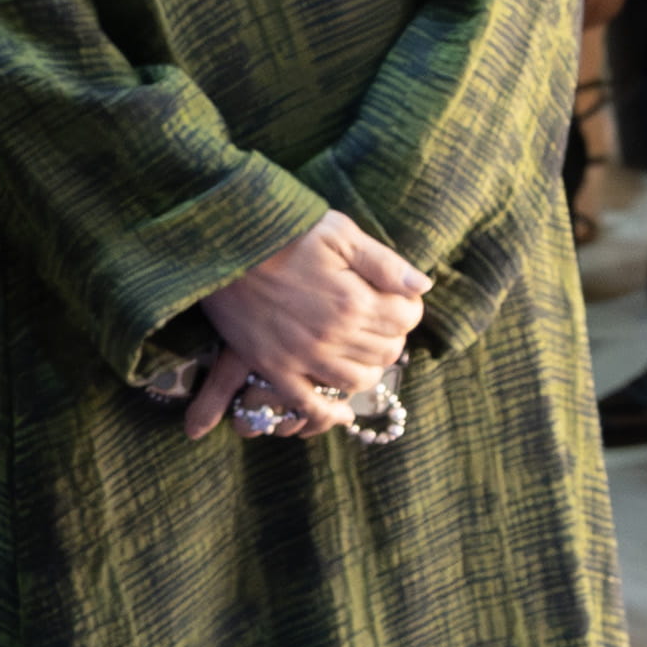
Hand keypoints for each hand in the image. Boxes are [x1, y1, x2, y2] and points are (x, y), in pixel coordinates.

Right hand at [180, 209, 427, 432]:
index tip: (396, 298)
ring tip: (360, 350)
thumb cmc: (282, 231)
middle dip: (390, 336)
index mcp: (354, 301)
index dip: (407, 307)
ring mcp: (302, 356)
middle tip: (377, 320)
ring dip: (367, 369)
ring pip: (356, 382)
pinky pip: (309, 406)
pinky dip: (330, 415)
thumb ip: (383, 262)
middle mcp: (332, 336)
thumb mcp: (338, 231)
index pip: (407, 318)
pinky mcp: (273, 368)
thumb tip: (423, 286)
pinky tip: (341, 412)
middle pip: (386, 352)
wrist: (223, 243)